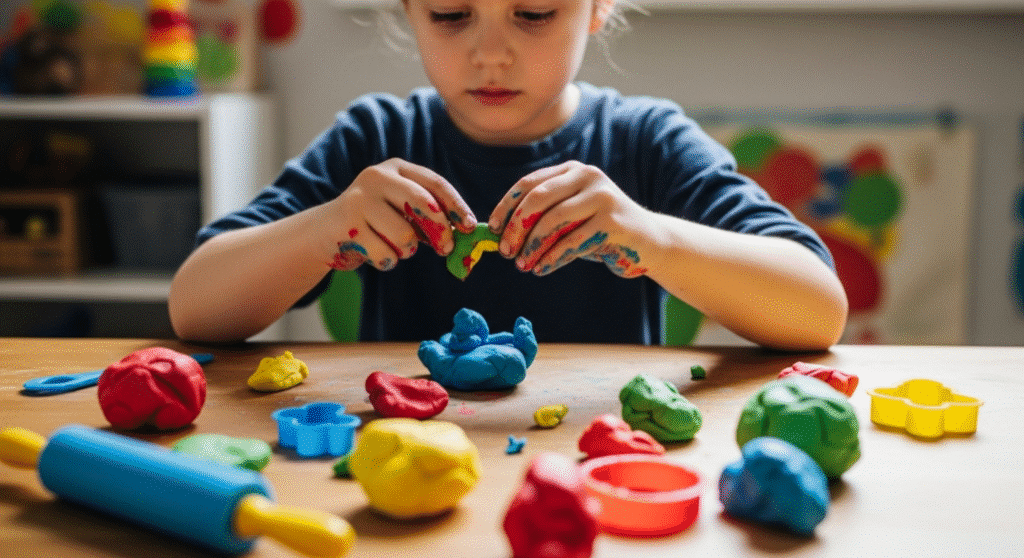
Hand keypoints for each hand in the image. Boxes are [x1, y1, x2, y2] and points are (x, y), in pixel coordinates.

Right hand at [325, 158, 475, 270]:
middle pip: (423, 203)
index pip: (435, 183)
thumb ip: (429, 216)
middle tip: (445, 248)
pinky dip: (388, 261)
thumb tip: (465, 233)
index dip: (456, 206)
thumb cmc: (375, 222)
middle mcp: (377, 177)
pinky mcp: (348, 225)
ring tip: (395, 248)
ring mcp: (360, 199)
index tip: (470, 227)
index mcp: (396, 168)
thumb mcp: (402, 210)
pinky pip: (385, 254)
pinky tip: (375, 253)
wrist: (325, 231)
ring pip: (404, 235)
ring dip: (407, 250)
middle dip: (440, 230)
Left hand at [487, 161, 652, 277]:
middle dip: (516, 228)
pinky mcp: (613, 222)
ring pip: (554, 221)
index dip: (506, 207)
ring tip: (522, 265)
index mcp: (572, 170)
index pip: (529, 184)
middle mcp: (587, 177)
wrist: (650, 241)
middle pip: (538, 199)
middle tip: (505, 251)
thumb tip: (501, 234)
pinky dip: (552, 258)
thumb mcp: (571, 216)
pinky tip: (541, 268)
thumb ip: (543, 217)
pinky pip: (572, 242)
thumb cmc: (600, 230)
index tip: (492, 230)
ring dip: (532, 246)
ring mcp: (602, 197)